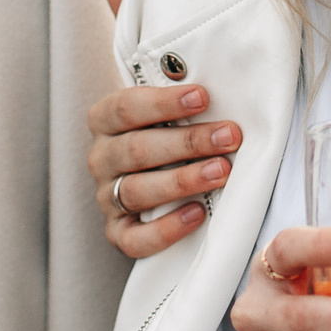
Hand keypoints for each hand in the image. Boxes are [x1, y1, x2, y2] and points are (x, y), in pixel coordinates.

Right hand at [88, 83, 238, 256]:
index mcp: (106, 121)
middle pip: (137, 149)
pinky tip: (197, 212)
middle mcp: (101, 158)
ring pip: (137, 190)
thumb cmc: (168, 136)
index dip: (163, 103)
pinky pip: (136, 238)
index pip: (125, 107)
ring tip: (221, 172)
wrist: (153, 180)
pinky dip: (168, 227)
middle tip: (229, 137)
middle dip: (188, 142)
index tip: (203, 97)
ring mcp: (106, 197)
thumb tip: (226, 91)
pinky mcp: (118, 232)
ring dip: (183, 180)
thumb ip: (185, 105)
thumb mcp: (169, 115)